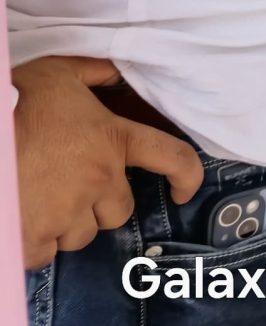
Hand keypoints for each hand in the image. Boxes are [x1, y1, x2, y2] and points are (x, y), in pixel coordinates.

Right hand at [16, 57, 202, 267]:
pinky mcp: (32, 237)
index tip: (183, 191)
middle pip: (119, 211)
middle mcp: (99, 181)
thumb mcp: (62, 72)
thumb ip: (96, 72)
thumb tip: (116, 71)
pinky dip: (37, 244)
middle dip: (101, 204)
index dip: (188, 176)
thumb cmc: (17, 100)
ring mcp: (66, 213)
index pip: (172, 158)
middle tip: (73, 188)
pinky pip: (45, 254)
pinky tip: (26, 222)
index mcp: (113, 140)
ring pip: (83, 235)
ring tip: (44, 202)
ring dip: (69, 224)